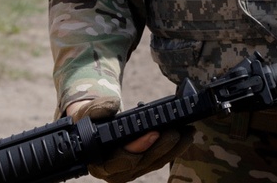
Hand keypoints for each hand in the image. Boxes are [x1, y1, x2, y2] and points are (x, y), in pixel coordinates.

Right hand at [67, 96, 194, 182]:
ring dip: (173, 149)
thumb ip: (97, 109)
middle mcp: (116, 171)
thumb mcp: (88, 113)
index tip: (154, 133)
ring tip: (187, 133)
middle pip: (143, 162)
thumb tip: (113, 105)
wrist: (94, 128)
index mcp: (101, 162)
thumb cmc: (91, 122)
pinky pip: (159, 160)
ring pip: (154, 163)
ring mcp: (131, 170)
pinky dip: (173, 149)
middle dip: (162, 147)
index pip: (122, 158)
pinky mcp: (142, 166)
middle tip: (177, 132)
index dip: (139, 147)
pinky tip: (185, 137)